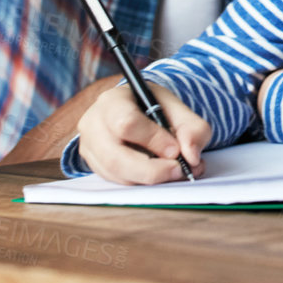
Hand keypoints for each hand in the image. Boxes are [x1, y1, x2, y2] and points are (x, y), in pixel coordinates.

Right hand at [75, 84, 210, 184]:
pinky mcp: (94, 165)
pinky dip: (140, 182)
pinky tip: (157, 173)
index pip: (127, 123)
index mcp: (113, 100)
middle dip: (151, 170)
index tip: (176, 150)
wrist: (137, 111)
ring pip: (116, 174)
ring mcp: (89, 147)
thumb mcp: (178, 109)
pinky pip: (116, 182)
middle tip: (178, 171)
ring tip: (174, 172)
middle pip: (115, 157)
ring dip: (148, 179)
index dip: (153, 140)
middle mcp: (94, 123)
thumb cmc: (155, 108)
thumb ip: (192, 128)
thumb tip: (191, 157)